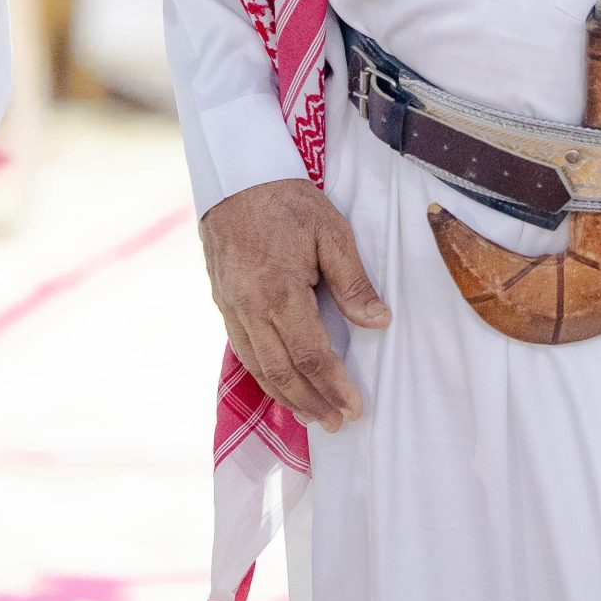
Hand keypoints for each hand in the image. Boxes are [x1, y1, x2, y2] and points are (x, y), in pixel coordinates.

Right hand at [199, 179, 389, 433]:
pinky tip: (281, 385)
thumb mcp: (332, 232)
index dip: (334, 385)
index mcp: (279, 291)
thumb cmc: (288, 200)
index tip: (355, 407)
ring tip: (314, 416)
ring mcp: (231, 308)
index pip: (310, 354)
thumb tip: (378, 322)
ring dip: (287, 396)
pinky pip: (244, 351)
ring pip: (259, 367)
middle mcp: (249, 308)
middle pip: (282, 370)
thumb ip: (353, 281)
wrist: (234, 177)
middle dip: (312, 401)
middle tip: (338, 423)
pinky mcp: (223, 304)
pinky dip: (265, 375)